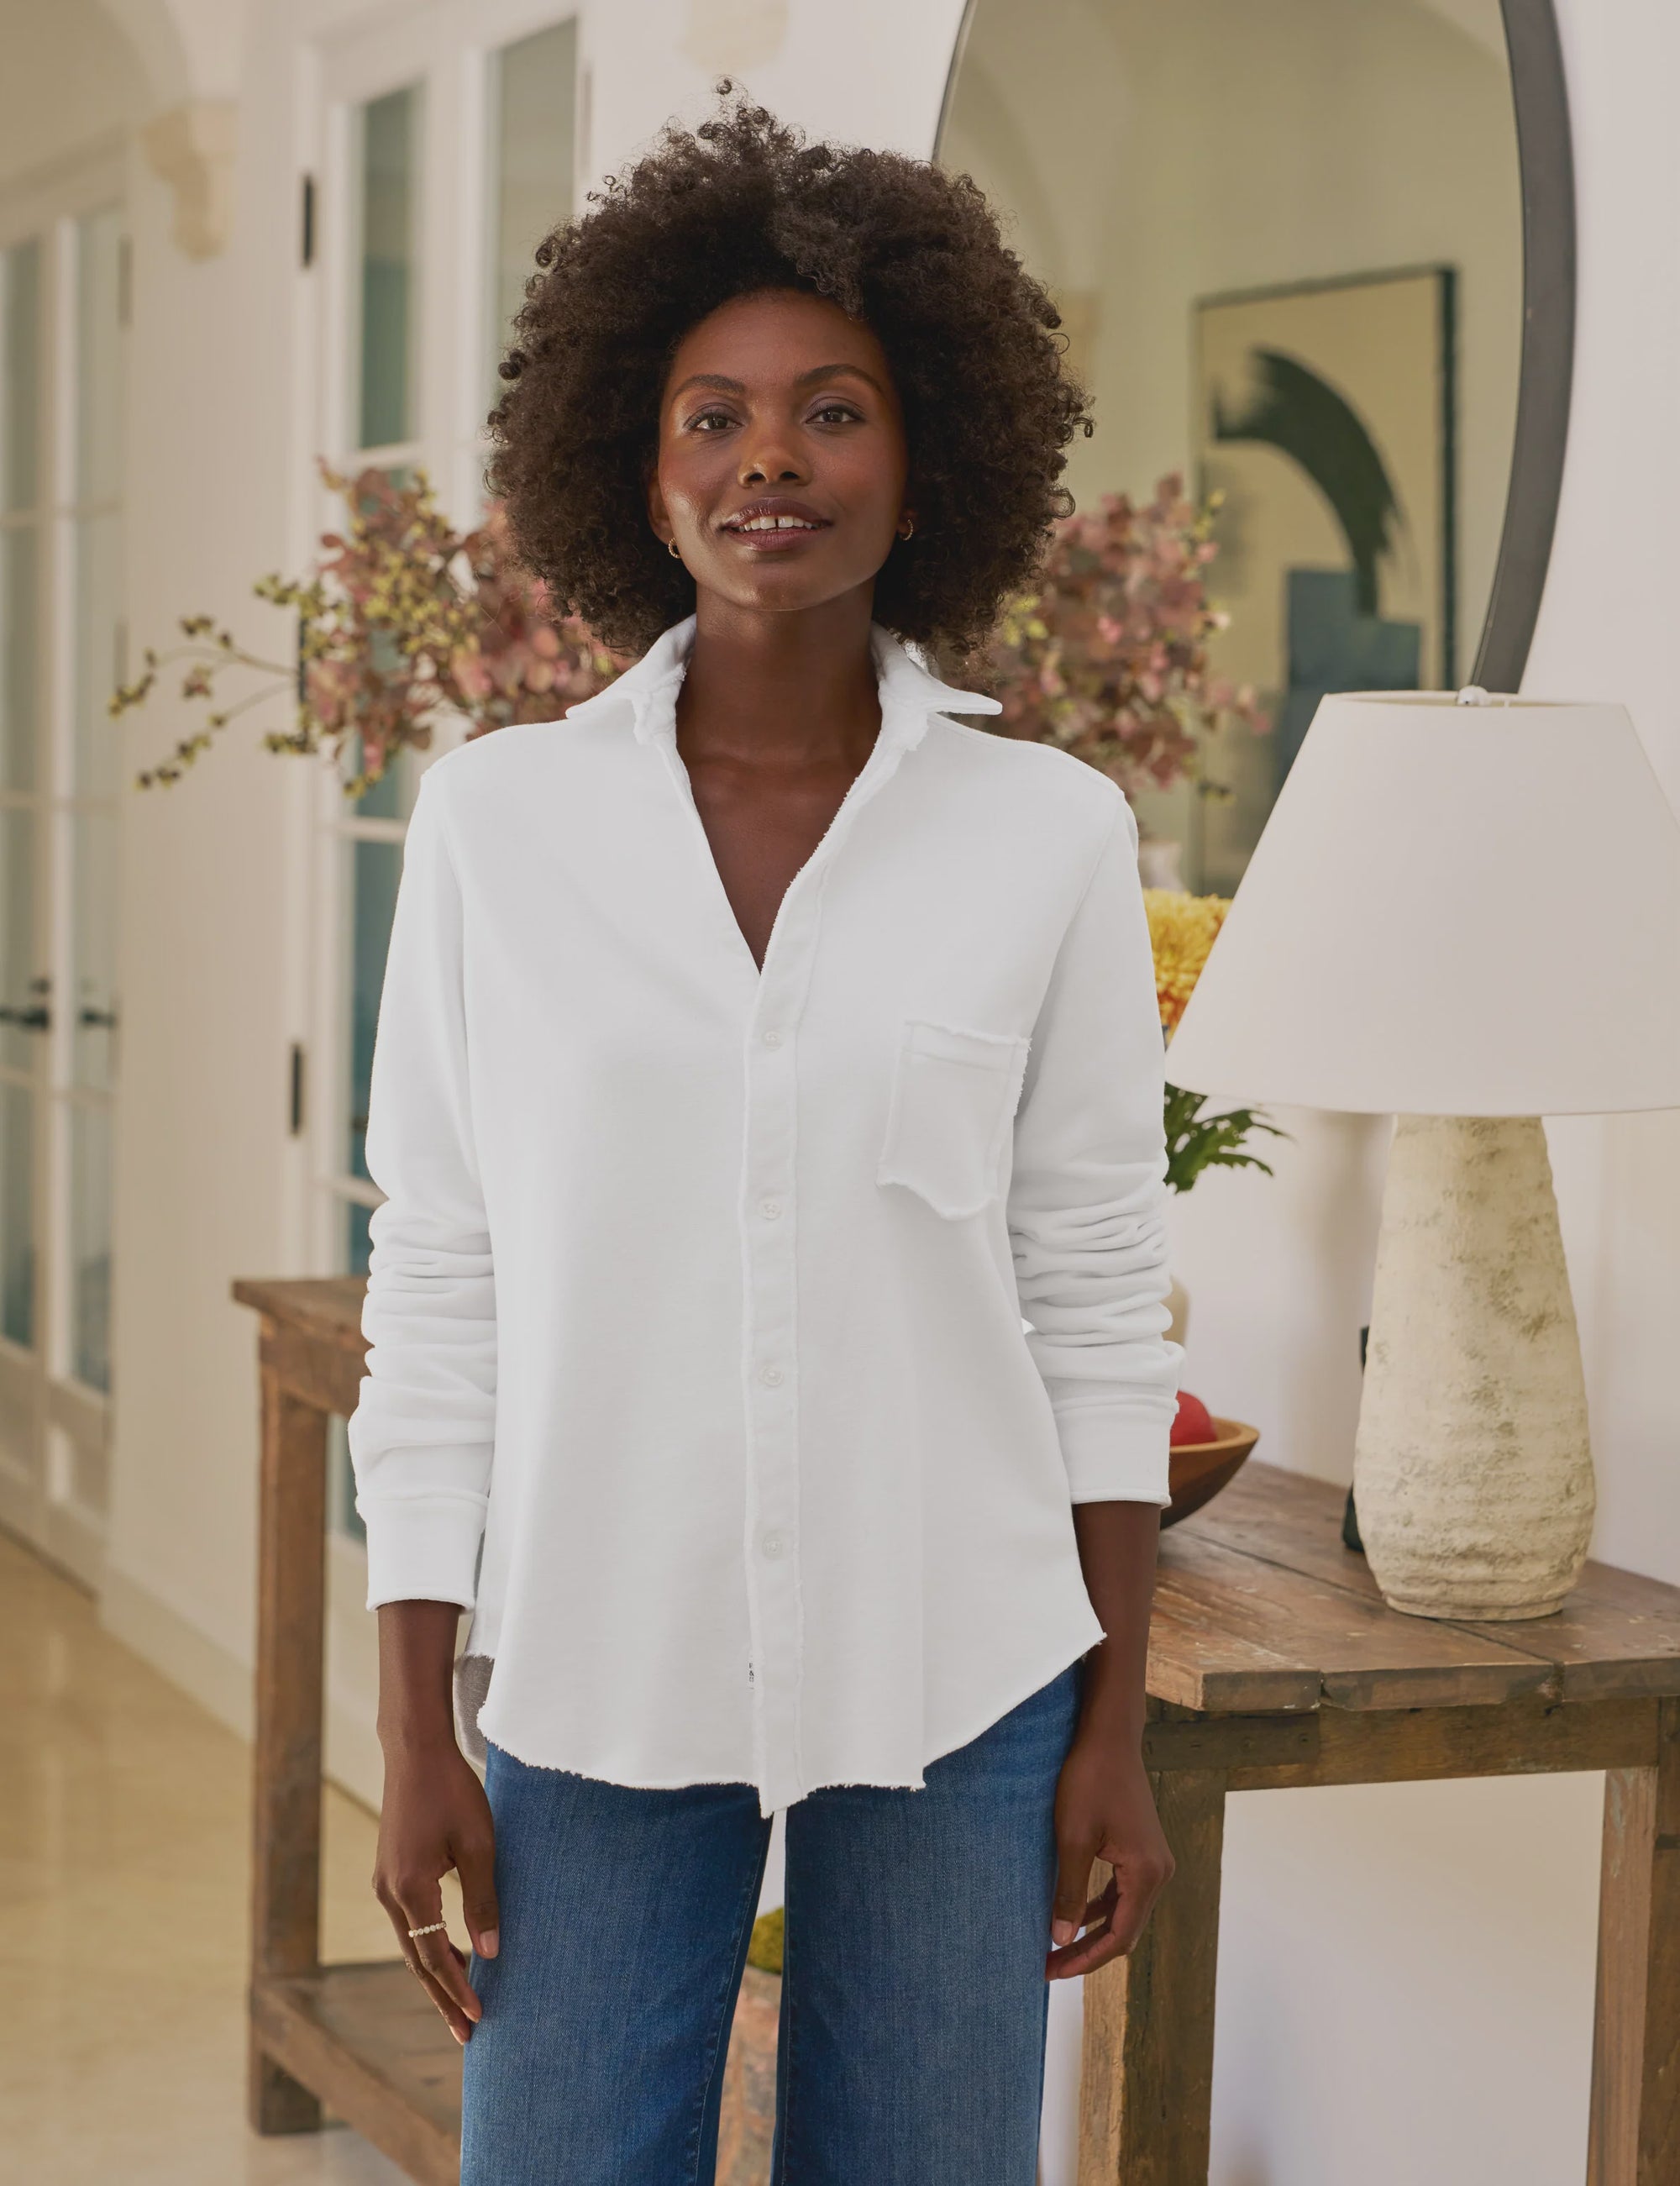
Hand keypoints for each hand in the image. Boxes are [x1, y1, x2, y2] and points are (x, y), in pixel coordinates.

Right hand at [374, 1738, 499, 2042]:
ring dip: (436, 1973)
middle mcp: (389, 1893)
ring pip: (411, 1943)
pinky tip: (451, 1953)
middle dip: (442, 1997)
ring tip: (462, 2001)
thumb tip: (490, 1951)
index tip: (479, 2019)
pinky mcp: (389, 1872)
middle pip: (417, 1961)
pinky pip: (409, 1922)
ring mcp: (384, 1883)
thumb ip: (483, 1898)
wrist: (416, 1752)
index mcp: (410, 1890)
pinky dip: (428, 1945)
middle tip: (467, 2033)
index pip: (435, 1957)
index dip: (458, 1990)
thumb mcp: (479, 1844)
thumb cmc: (453, 1792)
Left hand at [1045, 1720, 1173, 1980]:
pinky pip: (1125, 1891)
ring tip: (1058, 1946)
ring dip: (1094, 1930)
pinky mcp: (1144, 1849)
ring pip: (1125, 1912)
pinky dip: (1101, 1907)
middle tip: (1049, 1966)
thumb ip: (1069, 1892)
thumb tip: (1061, 1939)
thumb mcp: (1073, 1839)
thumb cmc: (1089, 1781)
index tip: (1052, 1970)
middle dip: (1088, 1950)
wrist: (1109, 1737)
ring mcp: (1155, 1860)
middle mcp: (1160, 1871)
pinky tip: (1076, 1913)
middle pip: (1125, 1930)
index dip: (1085, 1958)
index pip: (1118, 1937)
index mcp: (1147, 1873)